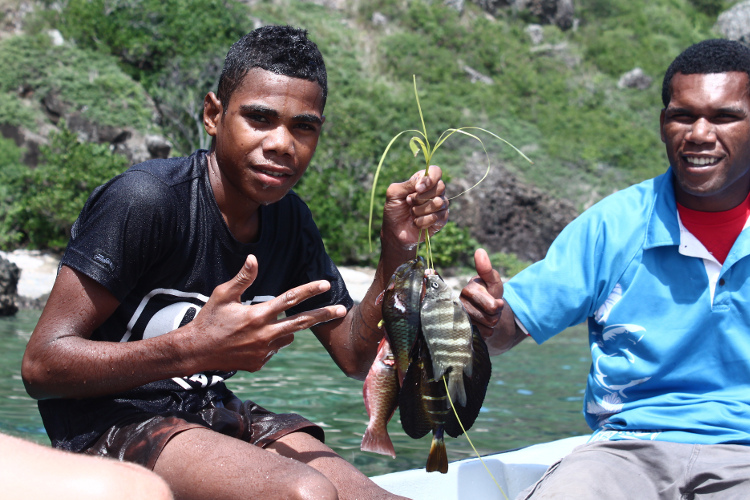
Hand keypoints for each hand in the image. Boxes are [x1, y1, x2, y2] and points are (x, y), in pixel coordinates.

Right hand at [192, 255, 346, 371]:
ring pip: (286, 337)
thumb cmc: (209, 320)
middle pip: (301, 322)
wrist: (196, 352)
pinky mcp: (260, 363)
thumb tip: (254, 258)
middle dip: (323, 315)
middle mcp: (265, 334)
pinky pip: (273, 350)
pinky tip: (248, 342)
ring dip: (282, 330)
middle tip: (342, 309)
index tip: (326, 285)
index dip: (309, 290)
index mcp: (258, 315)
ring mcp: (264, 352)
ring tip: (256, 328)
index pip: (290, 299)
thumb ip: (242, 278)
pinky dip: (268, 343)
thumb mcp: (222, 295)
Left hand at [381, 165, 447, 249]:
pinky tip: (416, 223)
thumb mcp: (394, 193)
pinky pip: (438, 217)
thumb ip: (407, 184)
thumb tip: (423, 181)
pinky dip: (423, 221)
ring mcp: (440, 205)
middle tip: (409, 202)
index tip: (418, 189)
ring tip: (412, 213)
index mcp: (423, 181)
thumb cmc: (394, 210)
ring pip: (439, 202)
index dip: (430, 179)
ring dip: (420, 210)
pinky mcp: (442, 219)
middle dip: (421, 197)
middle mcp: (434, 191)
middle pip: (440, 187)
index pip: (436, 171)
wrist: (394, 232)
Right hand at [460, 248, 503, 339]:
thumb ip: (487, 270)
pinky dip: (486, 332)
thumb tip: (479, 251)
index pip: (491, 306)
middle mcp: (460, 304)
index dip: (498, 306)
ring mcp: (460, 319)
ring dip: (491, 324)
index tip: (498, 302)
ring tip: (487, 316)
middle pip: (489, 318)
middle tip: (492, 310)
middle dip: (496, 315)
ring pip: (486, 328)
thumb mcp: (494, 282)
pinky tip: (483, 326)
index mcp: (468, 290)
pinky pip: (481, 335)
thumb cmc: (490, 293)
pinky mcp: (462, 330)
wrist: (487, 312)